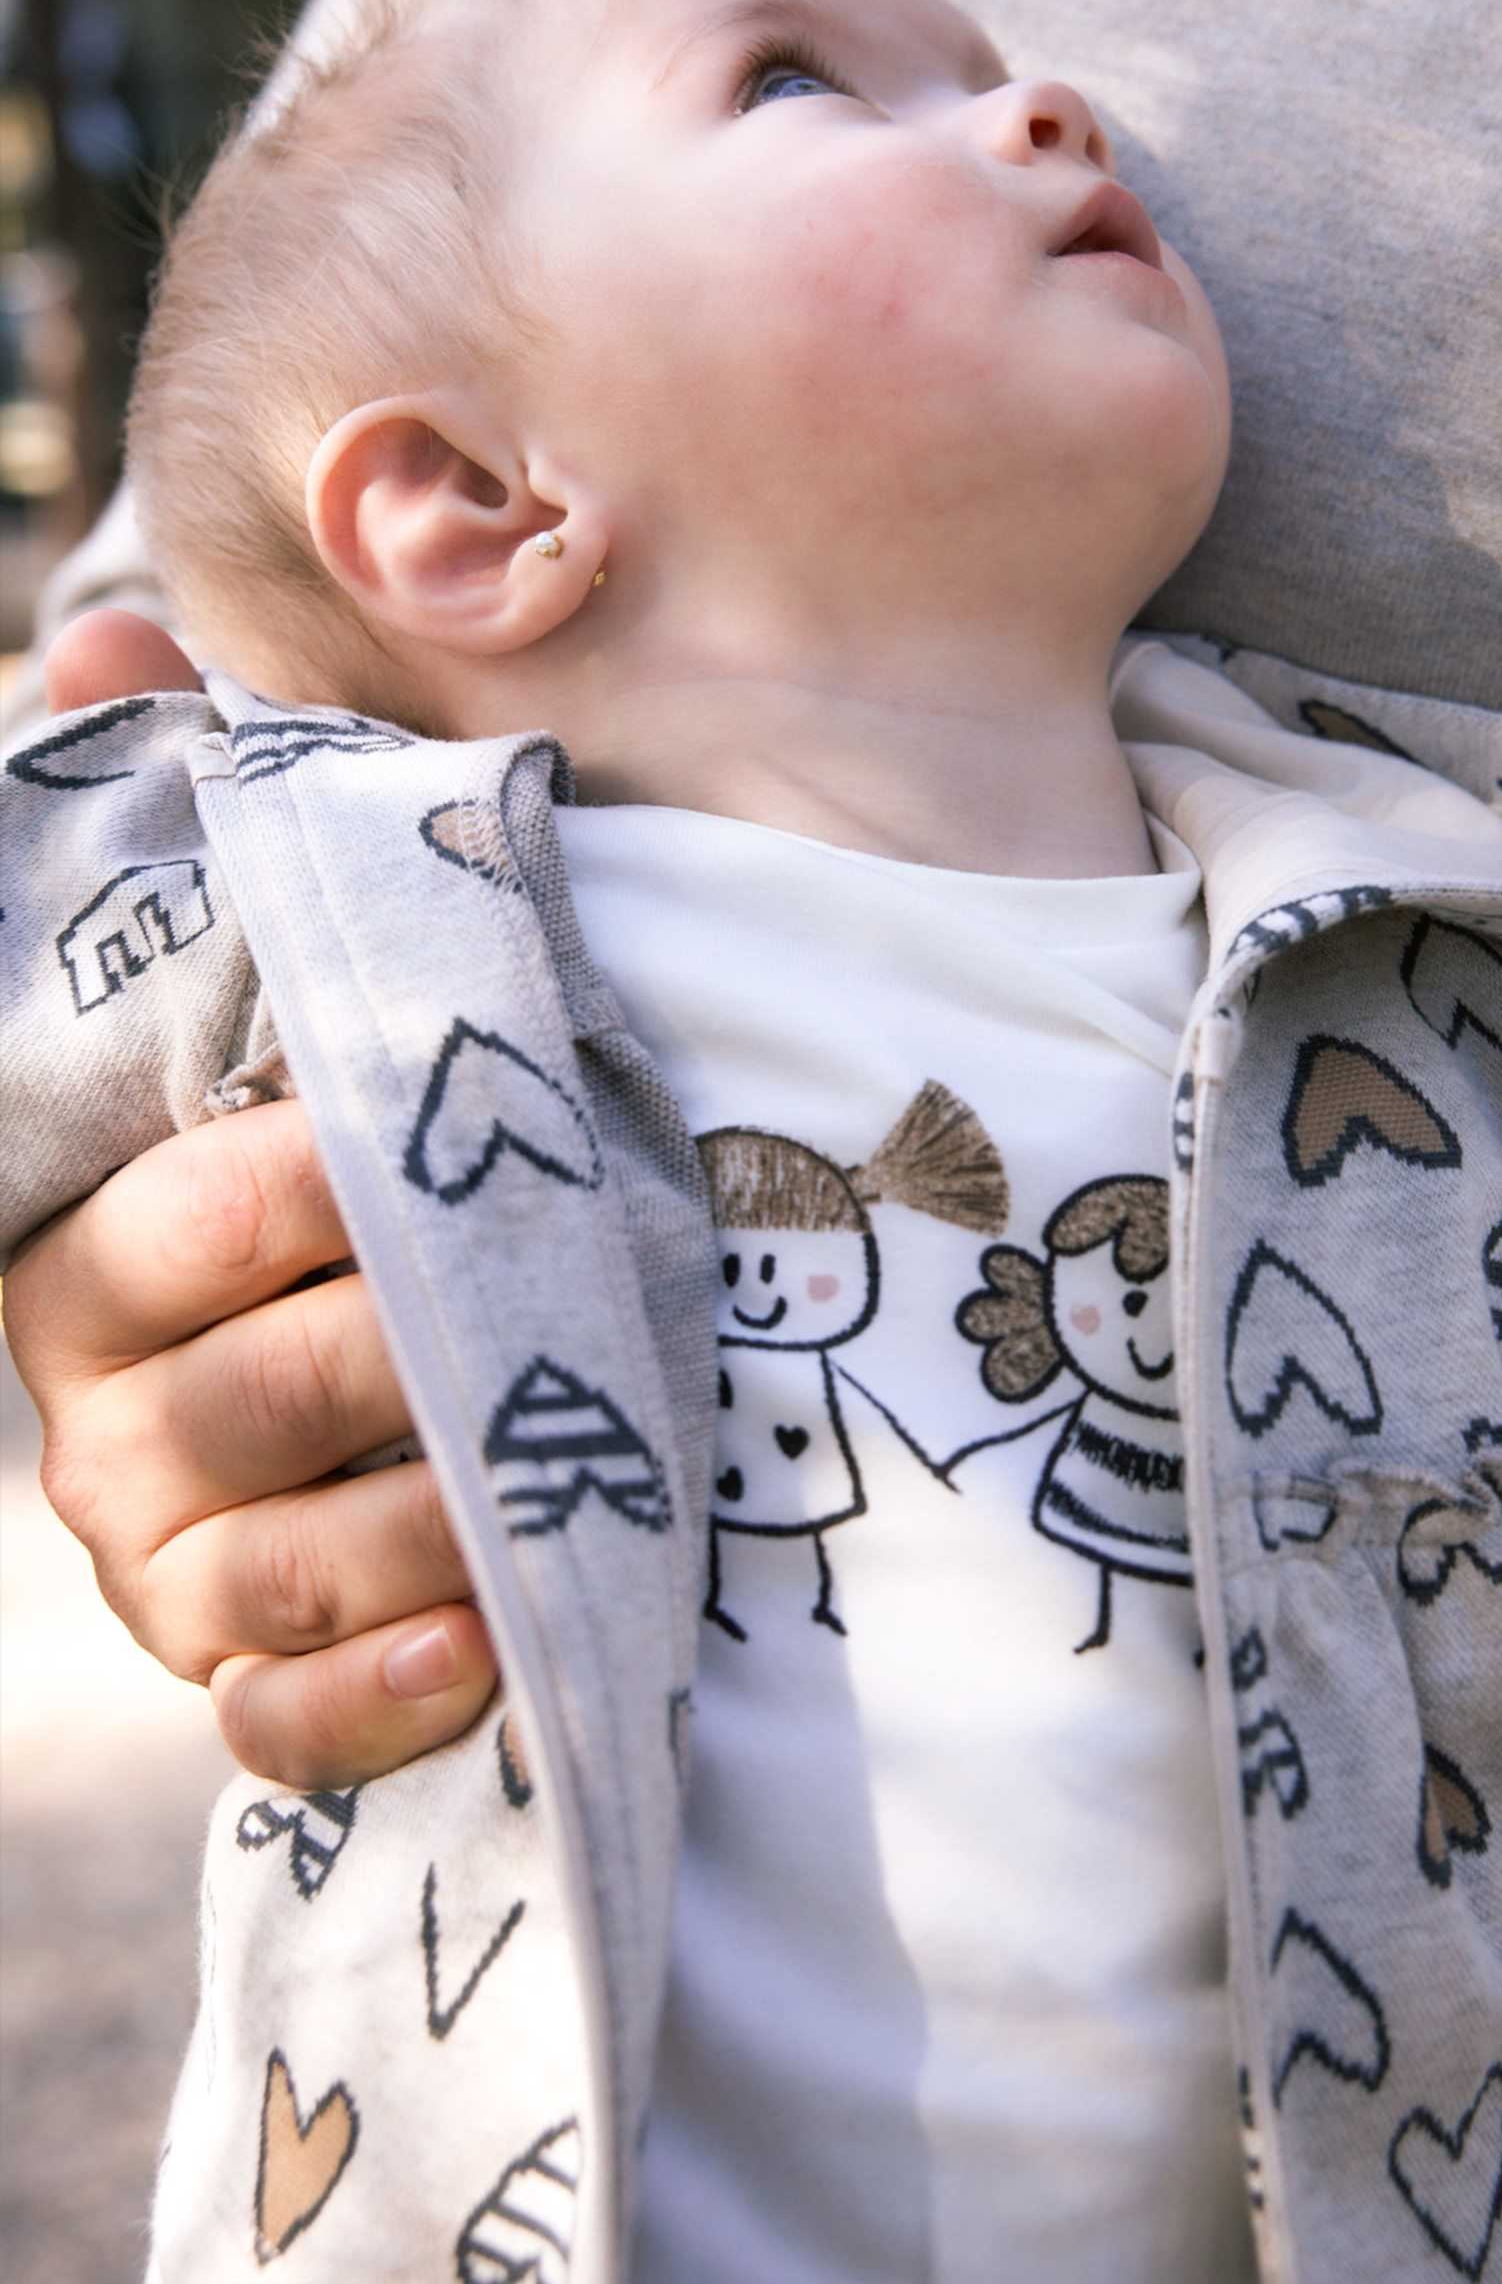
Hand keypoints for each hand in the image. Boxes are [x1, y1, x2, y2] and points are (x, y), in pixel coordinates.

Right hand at [6, 614, 498, 1785]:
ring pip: (263, 1570)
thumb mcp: (297, 977)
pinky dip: (375, 1696)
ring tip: (545, 1485)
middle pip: (243, 1398)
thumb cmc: (359, 1139)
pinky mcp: (248, 1670)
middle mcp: (105, 1411)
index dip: (321, 1191)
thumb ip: (209, 824)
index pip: (194, 1223)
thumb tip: (98, 642)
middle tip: (539, 1308)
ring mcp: (171, 1556)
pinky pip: (280, 1722)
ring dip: (418, 1524)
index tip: (455, 1150)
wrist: (397, 1321)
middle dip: (402, 1355)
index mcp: (92, 1245)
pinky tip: (485, 1646)